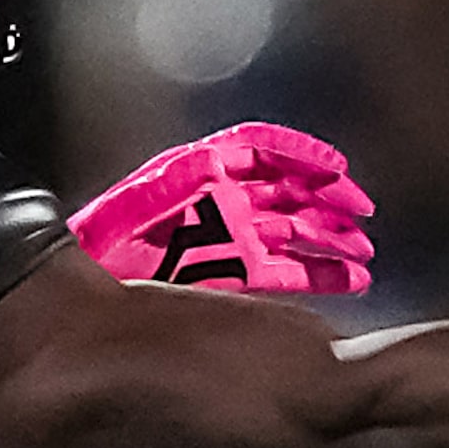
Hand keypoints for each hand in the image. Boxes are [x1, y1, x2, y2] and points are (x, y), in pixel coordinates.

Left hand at [68, 123, 375, 294]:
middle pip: (291, 193)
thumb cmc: (108, 242)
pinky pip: (289, 272)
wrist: (84, 297)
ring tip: (363, 254)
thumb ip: (189, 177)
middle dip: (331, 202)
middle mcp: (226, 202)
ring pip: (297, 233)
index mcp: (205, 172)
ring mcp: (235, 239)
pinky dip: (321, 275)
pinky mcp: (237, 276)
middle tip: (363, 216)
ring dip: (333, 240)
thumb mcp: (146, 197)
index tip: (336, 167)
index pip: (264, 150)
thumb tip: (225, 162)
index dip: (303, 155)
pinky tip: (350, 282)